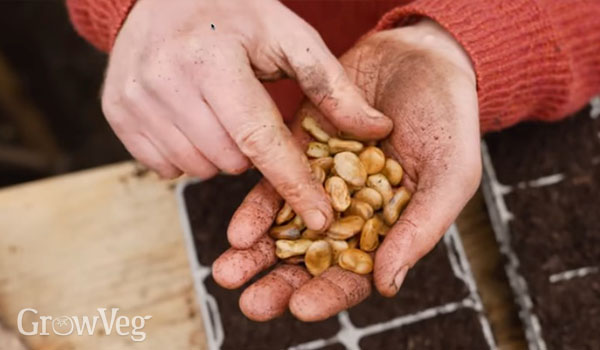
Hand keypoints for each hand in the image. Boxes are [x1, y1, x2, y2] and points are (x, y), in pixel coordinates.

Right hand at [102, 0, 392, 230]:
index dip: (293, 182)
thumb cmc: (238, 14)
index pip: (260, 138)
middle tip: (251, 116)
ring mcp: (134, 97)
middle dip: (254, 154)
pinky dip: (188, 154)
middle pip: (230, 160)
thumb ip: (333, 86)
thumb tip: (379, 129)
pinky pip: (164, 167)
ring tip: (222, 113)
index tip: (320, 219)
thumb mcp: (290, 37)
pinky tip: (194, 120)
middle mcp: (165, 79)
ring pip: (197, 169)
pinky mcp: (115, 111)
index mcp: (212, 57)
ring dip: (222, 155)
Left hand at [212, 20, 481, 320]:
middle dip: (281, 283)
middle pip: (313, 258)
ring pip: (286, 226)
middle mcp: (352, 212)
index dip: (330, 293)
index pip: (358, 273)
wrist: (420, 56)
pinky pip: (275, 183)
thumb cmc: (449, 119)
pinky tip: (238, 230)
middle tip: (252, 304)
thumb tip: (387, 286)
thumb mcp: (450, 174)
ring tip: (228, 272)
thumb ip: (421, 228)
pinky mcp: (300, 150)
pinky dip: (257, 208)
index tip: (300, 307)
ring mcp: (323, 181)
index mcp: (390, 228)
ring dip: (257, 253)